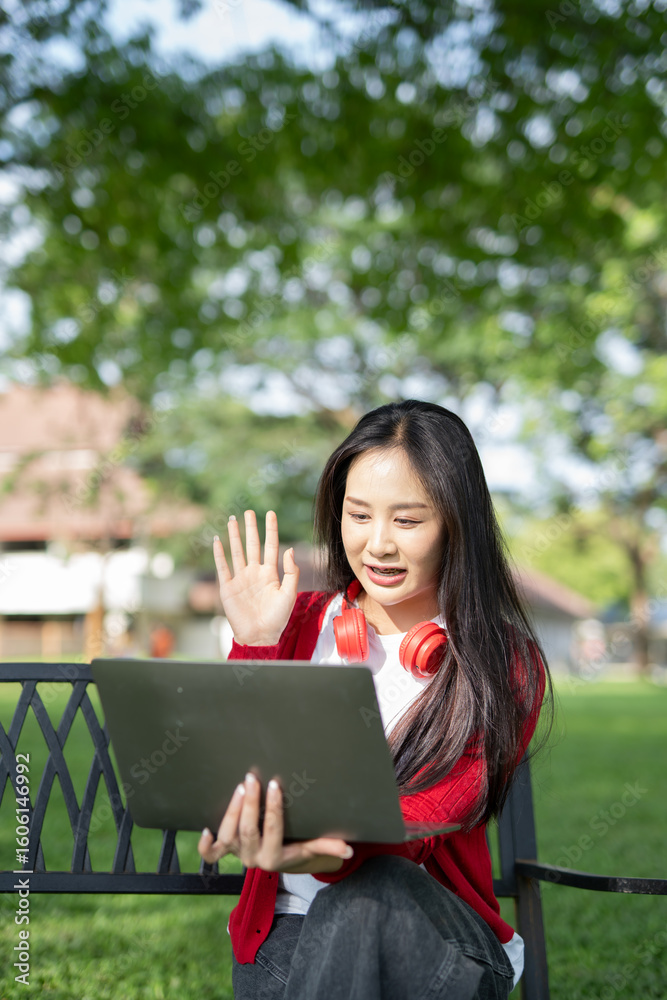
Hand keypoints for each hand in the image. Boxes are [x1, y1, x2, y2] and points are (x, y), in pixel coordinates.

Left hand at [197, 772, 352, 874]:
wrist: (281, 862)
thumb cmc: (298, 846)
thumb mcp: (312, 846)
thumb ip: (327, 845)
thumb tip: (348, 849)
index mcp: (274, 858)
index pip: (273, 829)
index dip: (273, 807)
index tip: (274, 785)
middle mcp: (253, 859)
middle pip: (247, 830)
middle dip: (249, 803)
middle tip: (252, 778)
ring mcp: (237, 855)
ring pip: (228, 836)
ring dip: (232, 810)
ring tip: (240, 787)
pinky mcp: (227, 852)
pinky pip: (210, 855)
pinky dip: (205, 844)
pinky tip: (205, 827)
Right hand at [213, 509, 298, 645]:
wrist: (260, 636)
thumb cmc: (277, 618)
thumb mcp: (289, 594)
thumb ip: (290, 572)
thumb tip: (290, 549)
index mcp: (270, 574)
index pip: (271, 546)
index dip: (270, 530)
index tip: (270, 513)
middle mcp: (254, 573)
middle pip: (252, 545)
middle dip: (250, 528)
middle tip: (249, 512)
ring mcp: (240, 579)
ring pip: (236, 552)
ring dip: (234, 536)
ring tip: (232, 520)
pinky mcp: (228, 588)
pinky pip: (222, 567)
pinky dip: (219, 554)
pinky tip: (217, 540)